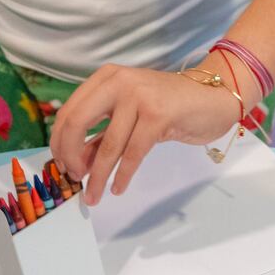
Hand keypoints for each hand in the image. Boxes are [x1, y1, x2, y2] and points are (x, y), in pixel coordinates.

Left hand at [48, 63, 242, 203]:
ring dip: (97, 176)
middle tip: (73, 178)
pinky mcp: (159, 115)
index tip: (63, 165)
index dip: (60, 142)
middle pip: (77, 122)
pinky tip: (118, 188)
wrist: (214, 98)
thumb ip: (102, 133)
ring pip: (107, 144)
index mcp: (106, 78)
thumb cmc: (170, 106)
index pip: (69, 111)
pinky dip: (123, 175)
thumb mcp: (129, 114)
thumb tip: (75, 162)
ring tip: (93, 196)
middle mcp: (118, 81)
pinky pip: (133, 153)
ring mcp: (139, 96)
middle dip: (69, 156)